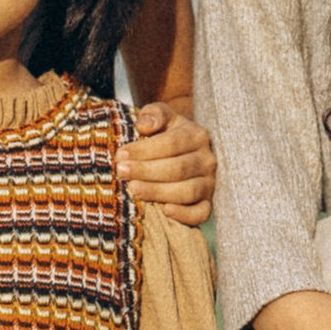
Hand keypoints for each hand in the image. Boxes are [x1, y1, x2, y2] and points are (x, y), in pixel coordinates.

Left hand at [120, 101, 215, 227]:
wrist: (183, 152)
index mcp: (197, 136)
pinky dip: (185, 215)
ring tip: (133, 189)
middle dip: (146, 171)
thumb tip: (145, 126)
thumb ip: (153, 114)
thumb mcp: (161, 116)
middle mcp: (207, 160)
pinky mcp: (207, 203)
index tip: (121, 155)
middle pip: (178, 169)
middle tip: (121, 172)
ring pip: (188, 191)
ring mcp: (209, 183)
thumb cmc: (166, 133)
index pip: (172, 144)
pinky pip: (201, 213)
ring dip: (158, 192)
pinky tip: (164, 211)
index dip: (145, 150)